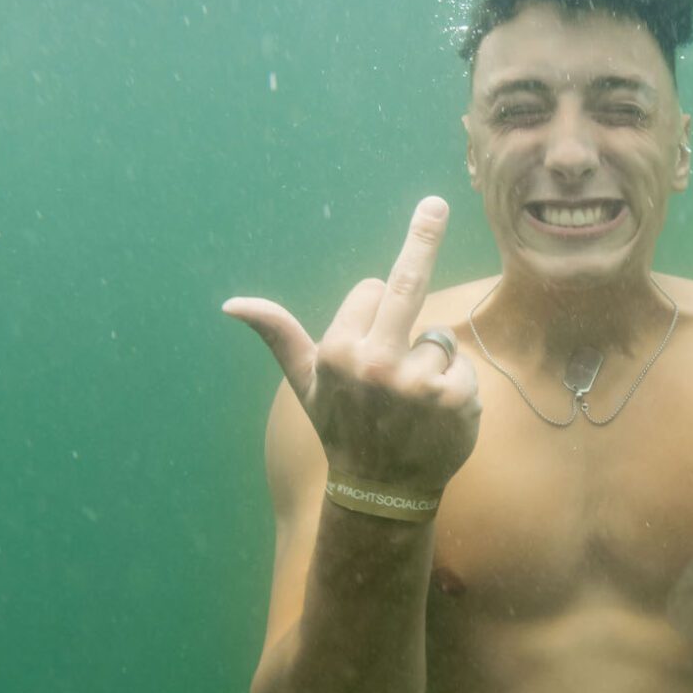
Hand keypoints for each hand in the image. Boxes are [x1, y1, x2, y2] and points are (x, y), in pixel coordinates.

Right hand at [223, 195, 482, 494]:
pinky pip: (461, 364)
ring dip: (430, 363)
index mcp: (337, 349)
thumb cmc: (343, 427)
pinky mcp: (454, 396)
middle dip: (422, 237)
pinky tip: (435, 416)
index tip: (364, 347)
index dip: (371, 311)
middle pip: (406, 282)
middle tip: (436, 202)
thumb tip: (232, 304)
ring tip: (411, 404)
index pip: (371, 288)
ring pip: (437, 336)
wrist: (382, 490)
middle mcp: (375, 362)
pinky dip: (455, 385)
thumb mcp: (306, 382)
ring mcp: (417, 379)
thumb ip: (278, 335)